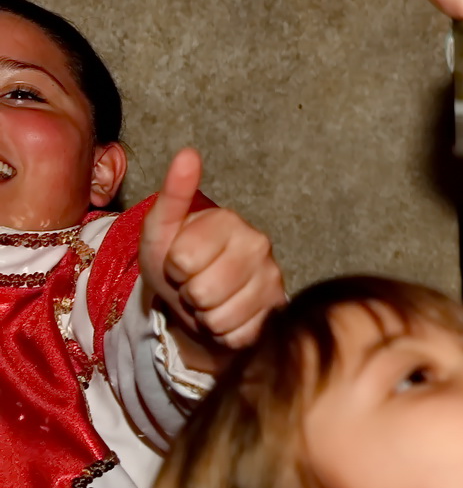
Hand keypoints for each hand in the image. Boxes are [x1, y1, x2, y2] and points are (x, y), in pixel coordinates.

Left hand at [139, 149, 285, 352]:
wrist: (198, 300)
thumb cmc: (176, 260)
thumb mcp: (161, 230)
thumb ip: (173, 194)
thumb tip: (188, 152)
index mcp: (229, 221)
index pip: (184, 258)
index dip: (172, 267)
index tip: (178, 262)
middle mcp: (259, 245)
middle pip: (203, 291)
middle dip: (189, 294)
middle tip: (193, 283)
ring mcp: (272, 279)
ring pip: (221, 316)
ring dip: (206, 316)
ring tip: (209, 300)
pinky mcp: (277, 311)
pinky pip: (238, 335)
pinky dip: (224, 333)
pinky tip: (228, 315)